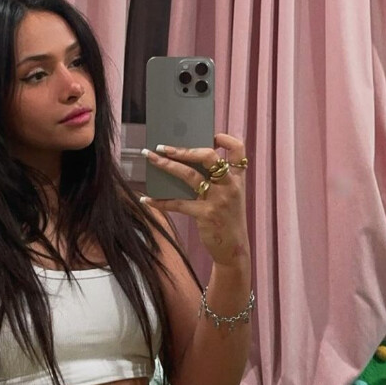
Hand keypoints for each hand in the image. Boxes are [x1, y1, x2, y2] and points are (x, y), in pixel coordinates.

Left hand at [141, 132, 249, 267]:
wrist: (234, 248)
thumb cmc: (228, 220)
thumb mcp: (230, 197)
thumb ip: (218, 180)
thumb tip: (187, 164)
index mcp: (237, 178)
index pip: (238, 149)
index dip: (225, 139)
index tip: (212, 136)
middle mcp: (229, 185)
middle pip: (208, 157)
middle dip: (184, 149)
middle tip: (163, 147)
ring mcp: (218, 199)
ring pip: (190, 176)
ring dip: (167, 165)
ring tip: (151, 158)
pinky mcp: (205, 214)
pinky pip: (178, 203)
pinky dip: (161, 201)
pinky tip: (147, 199)